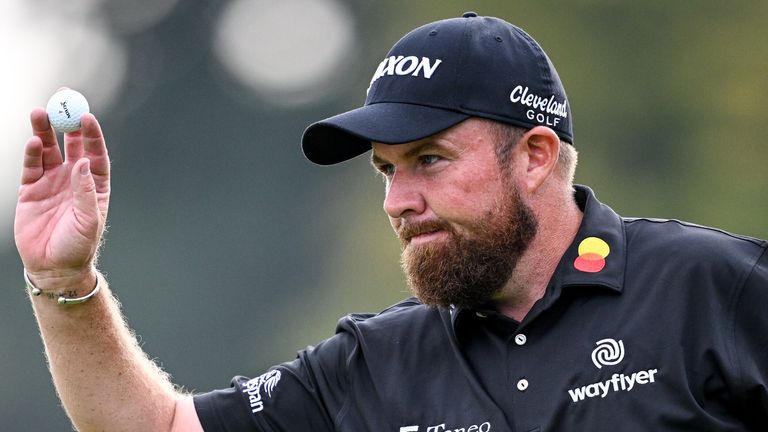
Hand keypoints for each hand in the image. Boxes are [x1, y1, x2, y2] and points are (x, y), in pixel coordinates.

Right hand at [14, 106, 110, 286]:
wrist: (54, 267)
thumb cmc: (78, 246)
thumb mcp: (88, 220)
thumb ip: (86, 191)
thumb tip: (83, 163)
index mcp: (95, 185)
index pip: (95, 153)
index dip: (91, 134)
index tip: (87, 116)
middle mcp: (74, 179)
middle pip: (71, 145)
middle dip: (68, 123)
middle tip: (63, 101)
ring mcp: (51, 183)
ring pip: (49, 150)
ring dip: (45, 131)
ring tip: (40, 112)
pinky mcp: (31, 190)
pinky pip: (31, 166)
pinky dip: (32, 152)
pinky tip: (33, 141)